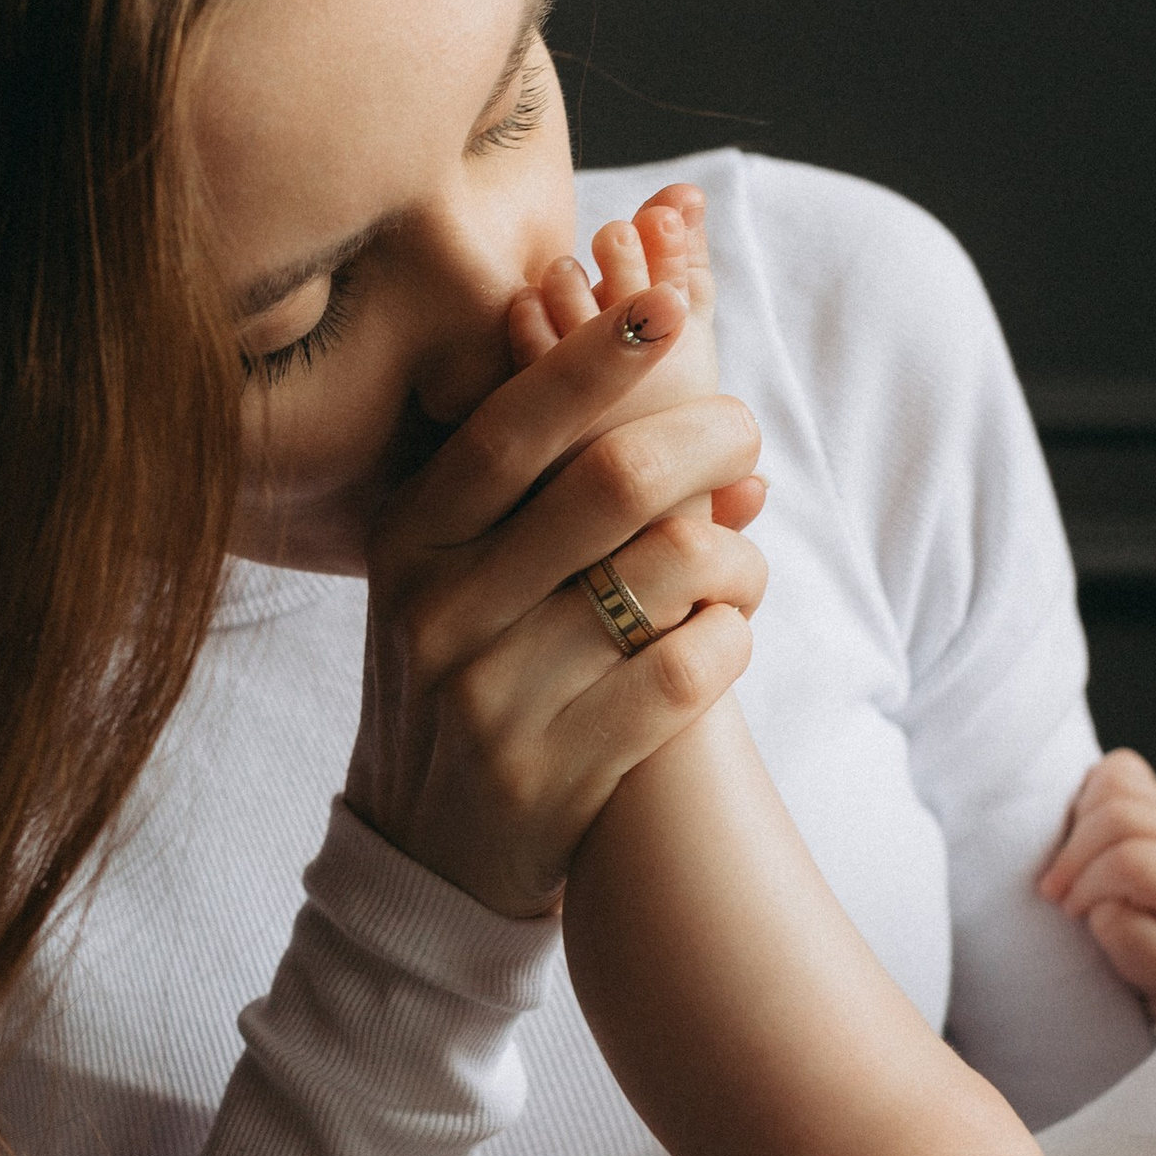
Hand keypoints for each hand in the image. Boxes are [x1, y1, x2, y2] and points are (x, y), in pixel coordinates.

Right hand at [348, 201, 767, 918]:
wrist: (427, 853)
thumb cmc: (463, 673)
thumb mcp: (448, 568)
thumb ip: (518, 473)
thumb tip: (625, 347)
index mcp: (409, 540)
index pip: (513, 424)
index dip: (598, 357)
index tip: (672, 303)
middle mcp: (439, 612)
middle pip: (610, 484)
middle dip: (706, 437)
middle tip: (745, 435)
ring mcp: (491, 698)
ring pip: (665, 576)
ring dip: (736, 554)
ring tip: (741, 559)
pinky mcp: (550, 777)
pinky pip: (684, 677)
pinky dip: (729, 642)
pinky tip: (724, 638)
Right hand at [1037, 748, 1155, 1016]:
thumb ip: (1131, 940)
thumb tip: (1103, 903)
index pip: (1132, 861)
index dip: (1089, 885)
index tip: (1073, 913)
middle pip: (1120, 815)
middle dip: (1074, 854)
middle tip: (1058, 892)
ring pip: (1117, 783)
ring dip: (1078, 821)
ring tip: (1071, 861)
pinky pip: (1117, 770)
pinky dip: (1089, 794)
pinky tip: (1082, 832)